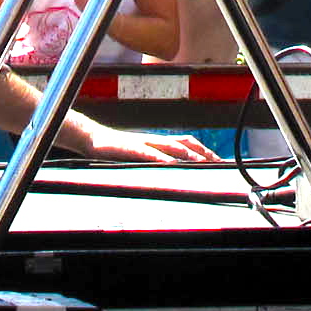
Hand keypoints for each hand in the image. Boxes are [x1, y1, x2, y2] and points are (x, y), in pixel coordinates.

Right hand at [74, 122, 213, 164]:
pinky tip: (171, 163)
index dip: (203, 149)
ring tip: (202, 162)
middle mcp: (155, 140)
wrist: (92, 139)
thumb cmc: (115, 150)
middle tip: (218, 162)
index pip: (186, 142)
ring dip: (188, 154)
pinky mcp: (131, 148)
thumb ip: (154, 161)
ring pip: (171, 145)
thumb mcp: (139, 156)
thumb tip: (170, 171)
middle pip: (185, 142)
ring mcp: (144, 143)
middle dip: (203, 152)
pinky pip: (149, 153)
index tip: (218, 159)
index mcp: (157, 142)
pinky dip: (162, 158)